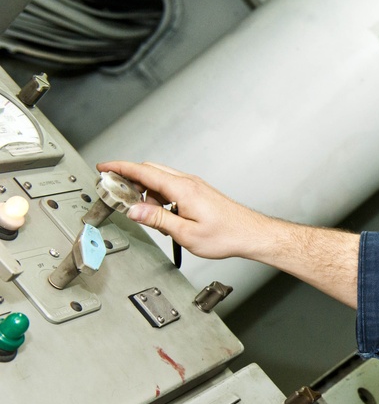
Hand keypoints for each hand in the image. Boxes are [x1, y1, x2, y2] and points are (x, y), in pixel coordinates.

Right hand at [96, 160, 269, 260]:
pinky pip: (172, 188)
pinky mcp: (198, 192)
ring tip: (151, 217)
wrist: (250, 234)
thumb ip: (158, 219)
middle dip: (130, 180)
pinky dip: (161, 197)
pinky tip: (166, 216)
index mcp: (182, 189)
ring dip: (148, 194)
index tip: (103, 168)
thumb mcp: (186, 233)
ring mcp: (194, 186)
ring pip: (161, 180)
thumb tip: (134, 209)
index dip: (120, 168)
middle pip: (150, 171)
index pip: (143, 172)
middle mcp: (188, 182)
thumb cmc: (226, 235)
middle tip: (119, 195)